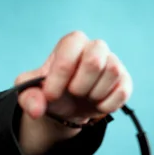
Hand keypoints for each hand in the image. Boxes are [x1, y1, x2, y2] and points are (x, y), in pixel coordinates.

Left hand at [15, 31, 132, 154]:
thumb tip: (37, 110)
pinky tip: (96, 104)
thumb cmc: (49, 91)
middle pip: (94, 60)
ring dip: (94, 94)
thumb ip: (28, 98)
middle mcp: (95, 47)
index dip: (59, 77)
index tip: (50, 95)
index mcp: (71, 43)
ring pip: (112, 73)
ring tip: (84, 96)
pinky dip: (106, 104)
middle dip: (79, 85)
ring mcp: (113, 62)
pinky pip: (122, 91)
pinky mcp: (125, 80)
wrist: (66, 108)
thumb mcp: (30, 93)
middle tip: (72, 93)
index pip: (70, 51)